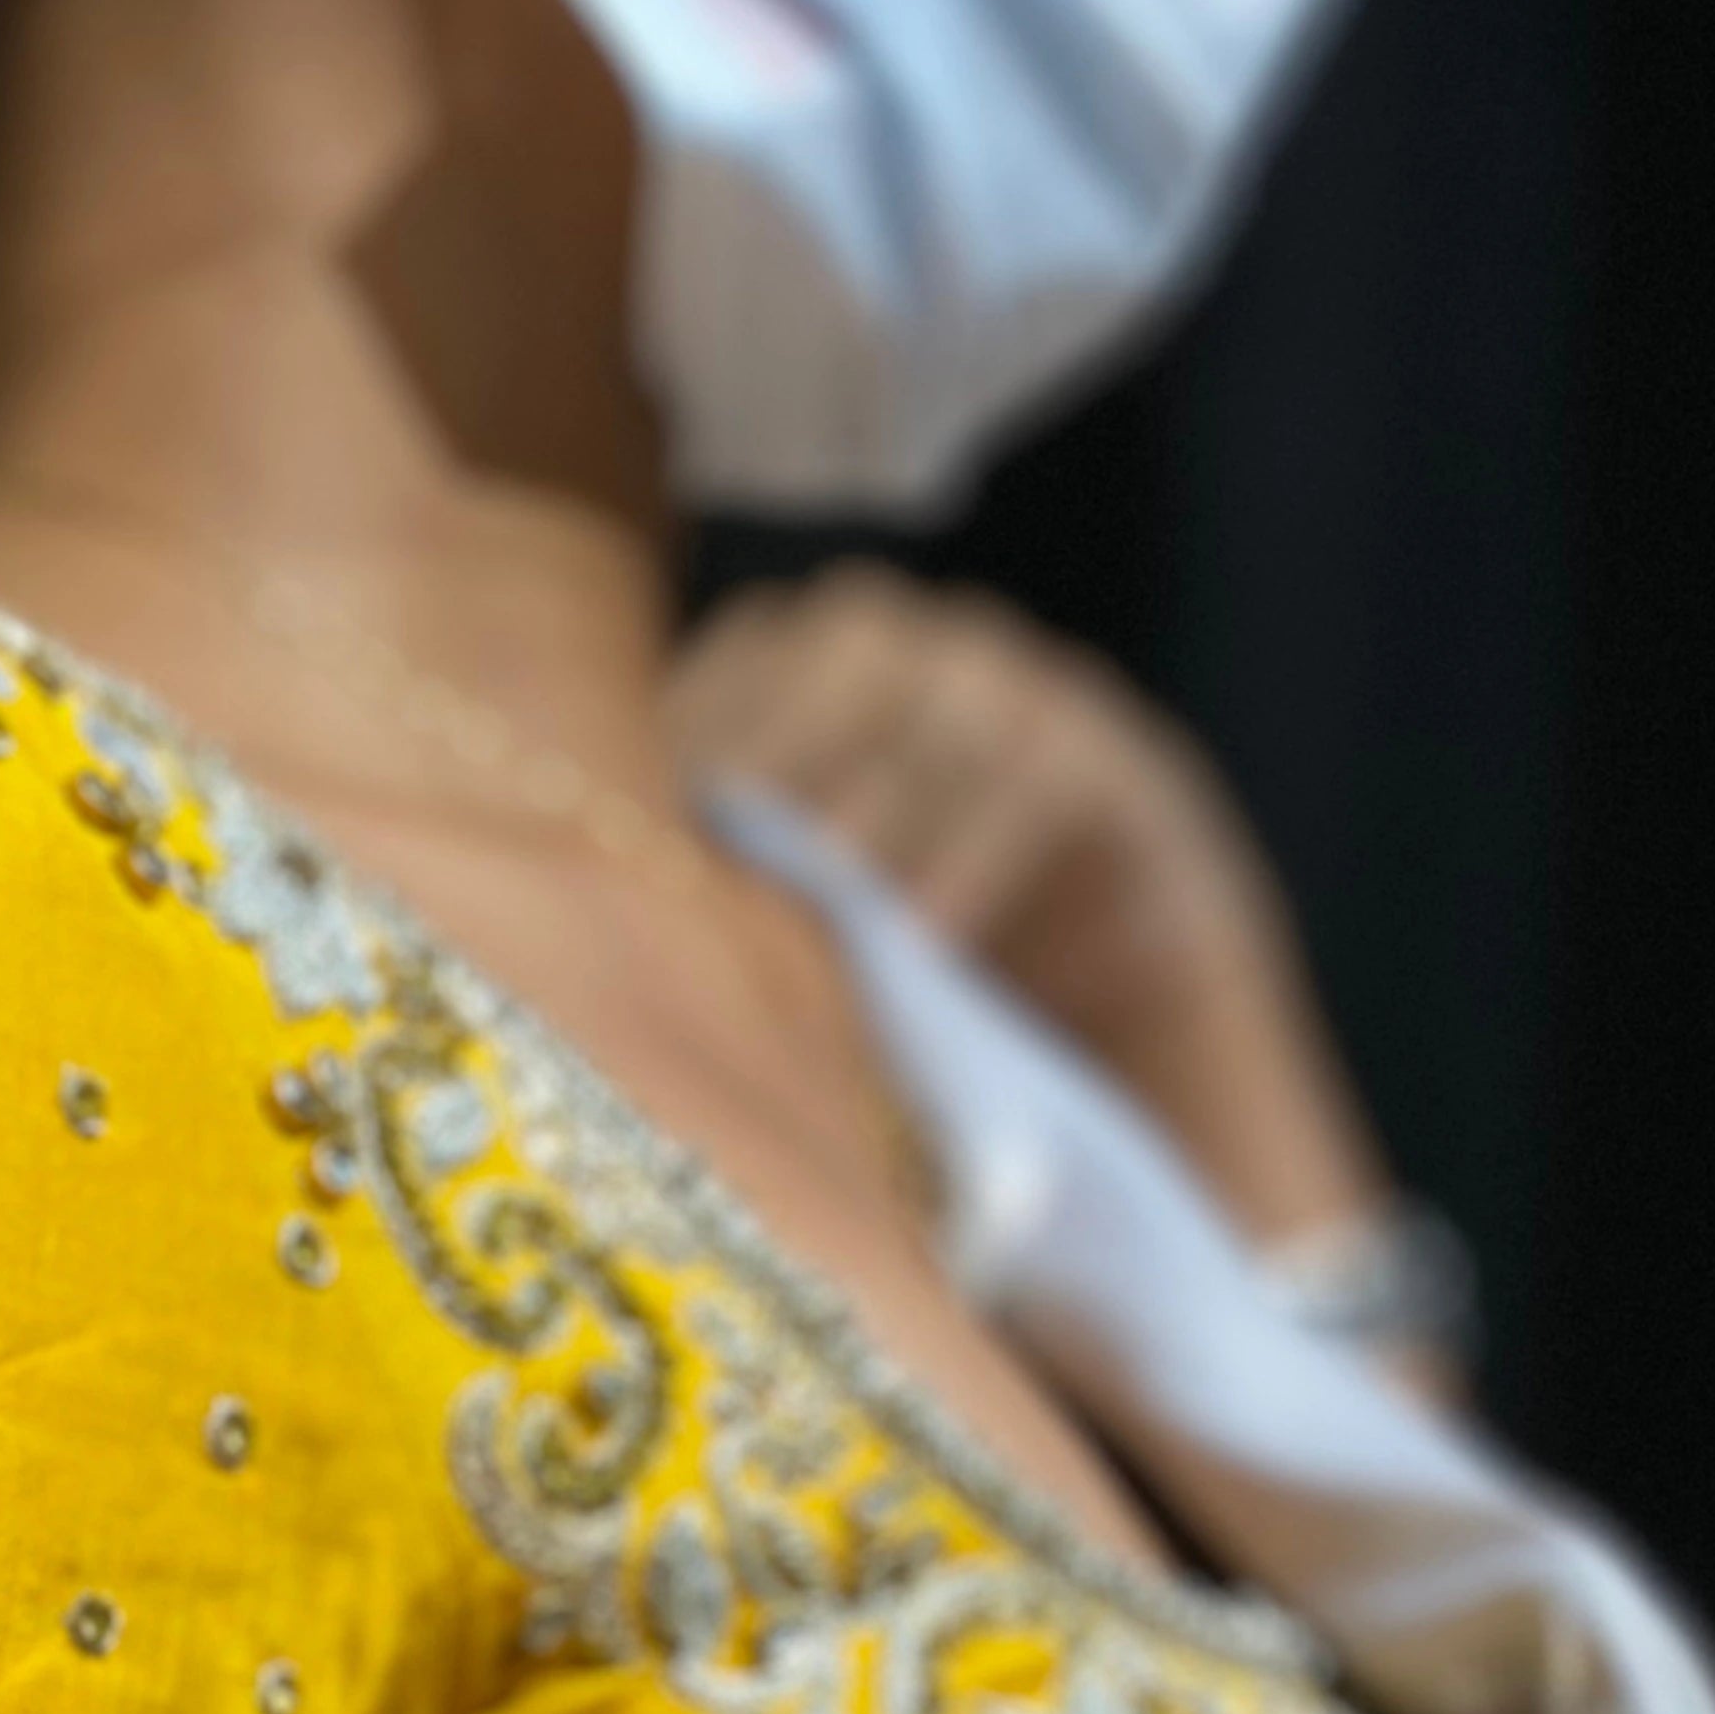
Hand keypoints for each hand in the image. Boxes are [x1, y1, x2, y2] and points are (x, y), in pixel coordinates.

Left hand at [667, 561, 1390, 1246]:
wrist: (1119, 1077)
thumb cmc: (919, 1034)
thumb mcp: (805, 976)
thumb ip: (728, 931)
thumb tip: (589, 952)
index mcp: (832, 707)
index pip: (745, 654)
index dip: (690, 717)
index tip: (631, 813)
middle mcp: (935, 683)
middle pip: (841, 636)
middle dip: (776, 723)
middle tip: (720, 827)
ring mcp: (1036, 711)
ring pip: (950, 682)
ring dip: (878, 783)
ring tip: (822, 883)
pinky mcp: (1124, 776)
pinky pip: (1049, 772)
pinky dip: (978, 849)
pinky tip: (927, 938)